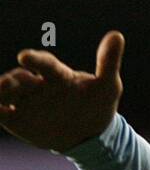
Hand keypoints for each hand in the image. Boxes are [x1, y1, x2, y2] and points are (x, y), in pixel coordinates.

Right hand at [0, 31, 124, 151]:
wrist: (89, 134)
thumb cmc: (97, 105)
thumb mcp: (108, 86)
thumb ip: (109, 62)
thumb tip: (117, 35)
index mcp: (57, 76)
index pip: (45, 64)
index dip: (36, 59)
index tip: (25, 56)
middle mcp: (36, 85)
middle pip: (20, 78)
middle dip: (14, 79)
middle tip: (10, 82)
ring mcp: (25, 101)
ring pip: (5, 93)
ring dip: (0, 92)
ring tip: (0, 91)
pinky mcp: (16, 118)